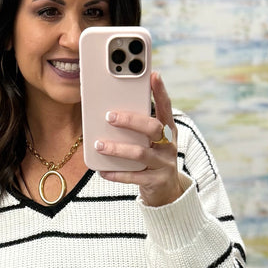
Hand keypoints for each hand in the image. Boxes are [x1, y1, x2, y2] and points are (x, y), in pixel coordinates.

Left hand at [96, 72, 183, 207]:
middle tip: (109, 117)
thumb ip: (138, 128)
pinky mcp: (156, 182)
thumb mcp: (151, 142)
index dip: (161, 91)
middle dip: (130, 120)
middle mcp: (169, 146)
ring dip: (117, 148)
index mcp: (168, 131)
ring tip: (99, 145)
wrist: (167, 192)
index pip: (166, 108)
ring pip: (140, 153)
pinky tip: (103, 171)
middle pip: (152, 128)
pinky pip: (134, 177)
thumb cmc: (153, 160)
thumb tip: (110, 112)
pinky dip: (117, 174)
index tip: (154, 75)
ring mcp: (164, 164)